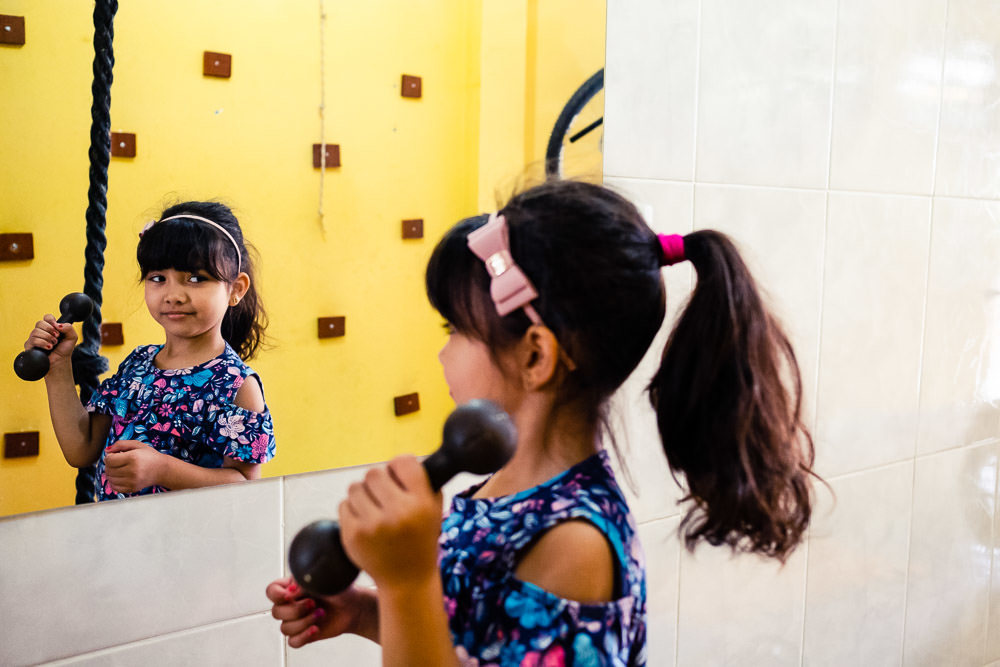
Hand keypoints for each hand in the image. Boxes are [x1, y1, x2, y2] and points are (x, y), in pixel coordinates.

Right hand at [24, 314, 76, 369]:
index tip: (57, 327)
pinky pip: (32, 340)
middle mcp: (40, 332)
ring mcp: (33, 338)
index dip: (51, 320)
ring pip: (35, 331)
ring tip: (53, 345)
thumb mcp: (72, 337)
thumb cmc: (64, 350)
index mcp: (50, 328)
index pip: (47, 317)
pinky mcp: (29, 346)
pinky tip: (48, 348)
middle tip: (57, 337)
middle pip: (39, 323)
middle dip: (50, 330)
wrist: (59, 362)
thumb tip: (58, 325)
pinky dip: (42, 343)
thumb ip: (69, 328)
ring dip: (47, 338)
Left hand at [104, 440, 164, 492]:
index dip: (109, 456)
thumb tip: (106, 450)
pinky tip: (120, 477)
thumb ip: (120, 444)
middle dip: (109, 465)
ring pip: (110, 479)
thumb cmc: (150, 456)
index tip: (114, 455)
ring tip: (119, 469)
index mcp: (133, 458)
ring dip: (111, 473)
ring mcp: (132, 481)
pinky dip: (113, 482)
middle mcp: (133, 471)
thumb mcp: (137, 445)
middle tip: (117, 461)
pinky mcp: (132, 488)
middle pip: (109, 469)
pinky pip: (114, 487)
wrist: (162, 470)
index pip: (109, 460)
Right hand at [266, 577, 376, 647]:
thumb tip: (291, 592)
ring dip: (303, 622)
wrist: (354, 606)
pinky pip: (292, 642)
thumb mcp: (323, 579)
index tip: (292, 594)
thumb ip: (304, 582)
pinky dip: (303, 636)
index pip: (271, 591)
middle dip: (295, 609)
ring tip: (321, 614)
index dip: (277, 595)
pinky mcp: (303, 634)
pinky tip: (316, 629)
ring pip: (284, 628)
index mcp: (292, 587)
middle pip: (276, 612)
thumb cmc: (339, 589)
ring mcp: (296, 620)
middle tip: (314, 603)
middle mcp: (291, 604)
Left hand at [339, 455, 441, 589]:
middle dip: (378, 482)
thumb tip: (402, 459)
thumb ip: (422, 481)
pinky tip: (365, 523)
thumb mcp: (434, 509)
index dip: (398, 467)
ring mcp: (373, 525)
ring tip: (374, 510)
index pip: (403, 461)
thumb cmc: (420, 539)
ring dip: (363, 495)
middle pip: (374, 472)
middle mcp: (398, 512)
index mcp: (421, 503)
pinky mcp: (353, 535)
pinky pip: (344, 505)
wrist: (407, 580)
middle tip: (384, 496)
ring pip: (355, 487)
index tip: (399, 477)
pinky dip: (352, 510)